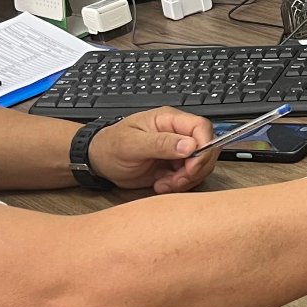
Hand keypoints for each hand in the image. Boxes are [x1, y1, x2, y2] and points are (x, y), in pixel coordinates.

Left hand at [90, 107, 218, 194]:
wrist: (99, 162)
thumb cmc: (110, 146)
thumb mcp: (132, 144)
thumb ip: (161, 143)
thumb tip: (189, 145)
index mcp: (169, 120)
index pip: (201, 127)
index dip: (204, 146)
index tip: (192, 165)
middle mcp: (177, 134)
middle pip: (206, 149)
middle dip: (195, 168)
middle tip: (177, 179)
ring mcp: (176, 151)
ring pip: (199, 166)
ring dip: (185, 180)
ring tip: (164, 183)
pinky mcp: (174, 167)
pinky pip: (188, 178)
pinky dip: (178, 186)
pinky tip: (161, 185)